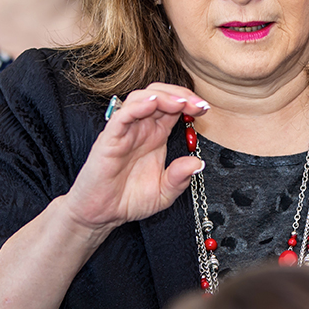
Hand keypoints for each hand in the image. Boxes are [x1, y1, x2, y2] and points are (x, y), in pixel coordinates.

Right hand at [61, 83, 208, 233]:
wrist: (103, 214)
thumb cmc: (128, 200)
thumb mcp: (164, 193)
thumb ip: (180, 178)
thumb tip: (197, 163)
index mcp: (156, 135)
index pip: (173, 107)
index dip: (190, 102)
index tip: (205, 108)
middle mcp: (141, 129)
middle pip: (159, 95)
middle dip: (181, 94)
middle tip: (198, 104)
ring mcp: (125, 131)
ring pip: (140, 98)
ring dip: (162, 96)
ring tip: (180, 103)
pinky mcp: (109, 139)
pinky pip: (122, 115)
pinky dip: (137, 106)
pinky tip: (152, 105)